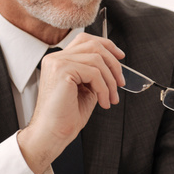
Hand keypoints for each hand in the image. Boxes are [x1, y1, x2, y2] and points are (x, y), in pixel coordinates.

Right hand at [18, 33, 125, 173]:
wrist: (52, 133)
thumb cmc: (66, 116)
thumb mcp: (86, 90)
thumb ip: (95, 75)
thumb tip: (114, 67)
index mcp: (59, 60)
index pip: (85, 40)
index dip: (107, 45)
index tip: (121, 57)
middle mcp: (56, 58)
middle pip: (94, 46)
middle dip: (114, 64)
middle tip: (120, 84)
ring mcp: (57, 62)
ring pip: (97, 60)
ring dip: (110, 81)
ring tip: (111, 98)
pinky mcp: (62, 70)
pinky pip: (94, 73)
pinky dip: (104, 89)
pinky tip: (103, 102)